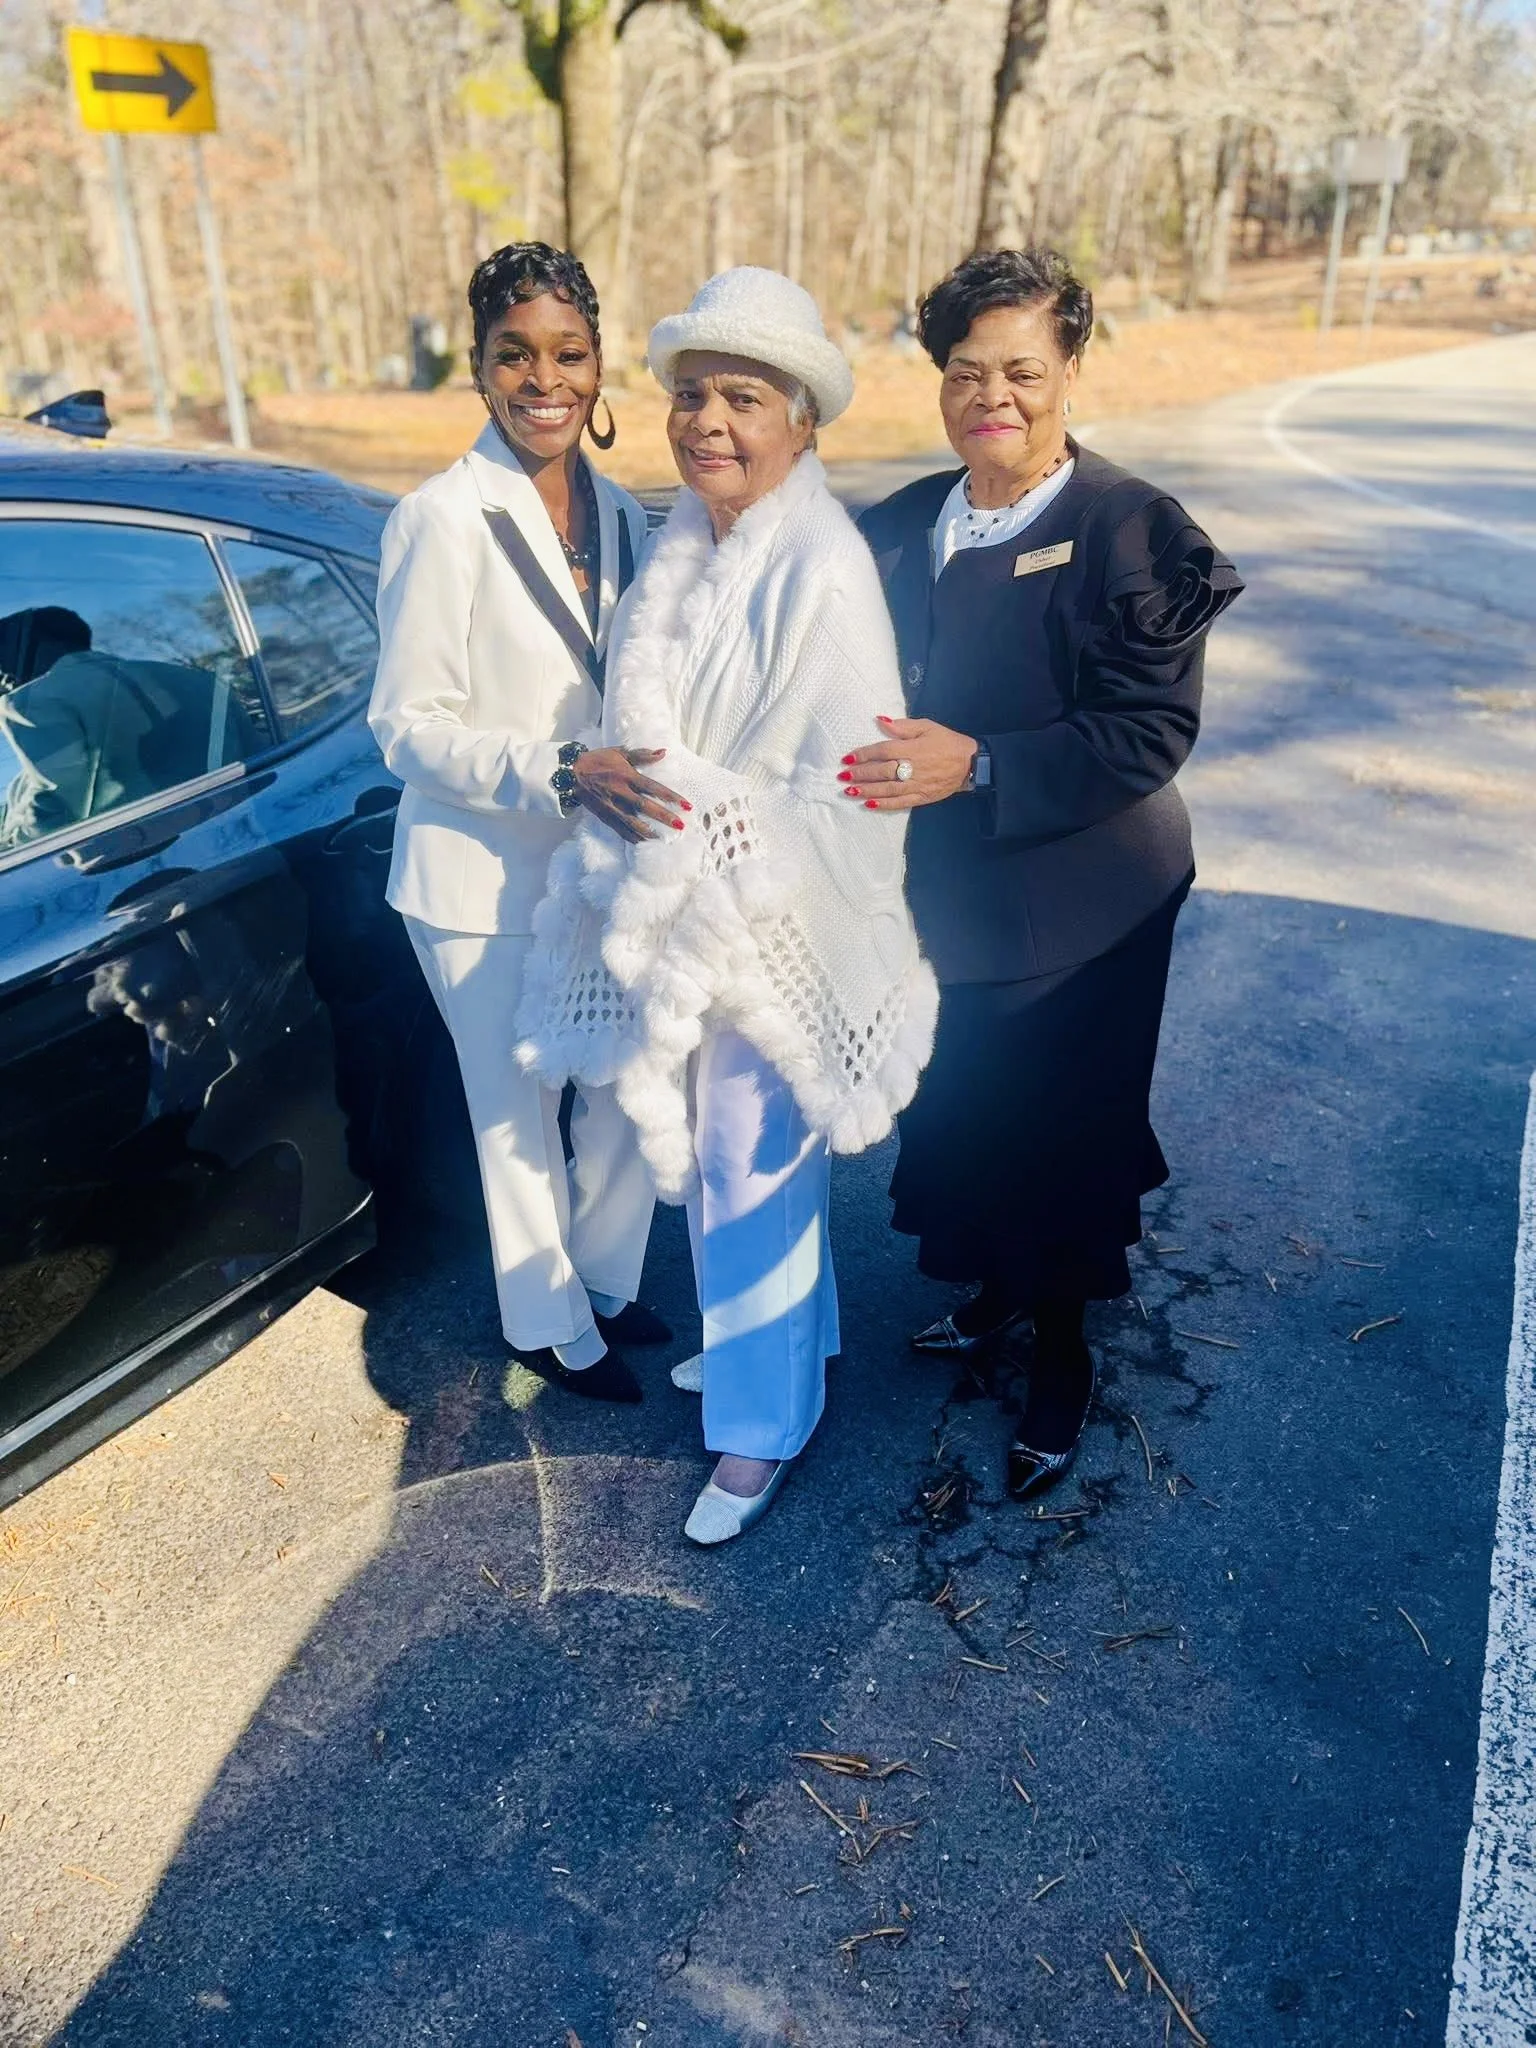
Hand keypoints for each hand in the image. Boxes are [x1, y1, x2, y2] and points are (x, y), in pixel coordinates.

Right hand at [574, 747, 688, 843]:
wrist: (571, 774)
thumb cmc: (598, 761)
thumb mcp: (619, 753)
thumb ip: (642, 755)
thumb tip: (663, 752)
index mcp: (627, 776)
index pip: (653, 787)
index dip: (671, 797)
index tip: (686, 805)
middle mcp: (621, 792)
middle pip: (646, 807)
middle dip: (663, 817)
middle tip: (680, 825)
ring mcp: (612, 806)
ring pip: (633, 822)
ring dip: (649, 831)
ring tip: (664, 839)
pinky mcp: (605, 816)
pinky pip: (620, 829)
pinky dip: (632, 837)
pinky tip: (643, 843)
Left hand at [840, 717, 977, 810]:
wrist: (970, 764)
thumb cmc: (946, 742)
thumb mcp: (927, 726)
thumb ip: (902, 726)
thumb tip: (879, 720)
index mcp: (912, 748)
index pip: (883, 751)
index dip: (864, 754)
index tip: (848, 757)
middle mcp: (912, 767)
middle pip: (881, 771)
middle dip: (860, 774)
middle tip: (842, 776)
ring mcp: (916, 784)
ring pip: (887, 789)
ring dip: (866, 790)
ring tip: (849, 791)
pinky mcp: (921, 797)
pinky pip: (900, 803)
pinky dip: (883, 805)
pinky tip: (869, 805)